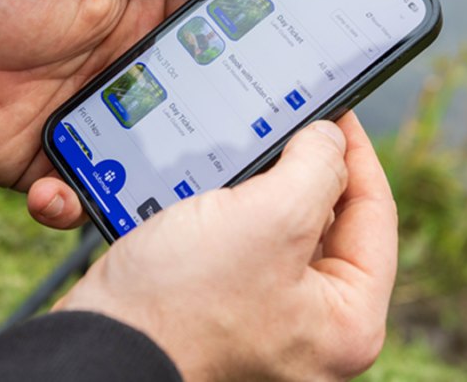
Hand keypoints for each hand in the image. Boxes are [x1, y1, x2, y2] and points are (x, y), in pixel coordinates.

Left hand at [0, 0, 245, 228]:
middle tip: (244, 147)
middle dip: (219, 130)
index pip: (213, 40)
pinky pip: (83, 197)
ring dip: (159, 180)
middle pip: (195, 109)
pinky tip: (60, 192)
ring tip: (157, 188)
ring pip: (151, 164)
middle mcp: (125, 73)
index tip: (285, 73)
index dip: (248, 55)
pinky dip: (77, 206)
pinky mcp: (50, 162)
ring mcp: (91, 120)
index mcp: (140, 18)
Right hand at [53, 111, 397, 381]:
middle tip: (293, 122)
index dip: (359, 153)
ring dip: (271, 187)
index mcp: (350, 320)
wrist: (89, 354)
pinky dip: (240, 210)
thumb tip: (331, 140)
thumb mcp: (271, 219)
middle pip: (335, 224)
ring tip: (256, 144)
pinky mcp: (232, 313)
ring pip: (289, 232)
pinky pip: (251, 246)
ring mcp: (275, 323)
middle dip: (311, 170)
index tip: (340, 112)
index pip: (377, 215)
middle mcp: (320, 329)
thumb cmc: (179, 306)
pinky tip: (224, 180)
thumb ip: (319, 168)